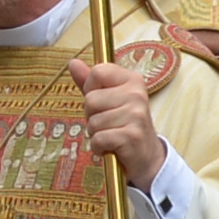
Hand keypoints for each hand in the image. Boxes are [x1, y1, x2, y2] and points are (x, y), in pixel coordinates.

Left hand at [66, 53, 164, 187]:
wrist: (145, 155)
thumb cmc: (122, 124)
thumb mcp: (107, 100)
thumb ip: (90, 82)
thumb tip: (73, 62)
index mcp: (132, 80)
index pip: (97, 72)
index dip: (91, 89)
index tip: (102, 101)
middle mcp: (137, 94)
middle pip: (90, 100)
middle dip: (92, 116)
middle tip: (108, 123)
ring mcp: (137, 114)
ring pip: (93, 121)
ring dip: (96, 133)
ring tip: (111, 135)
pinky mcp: (132, 135)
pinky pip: (98, 138)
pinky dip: (98, 147)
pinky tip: (110, 147)